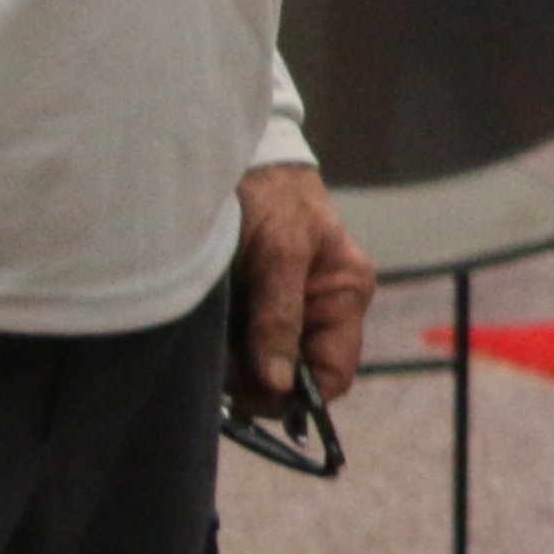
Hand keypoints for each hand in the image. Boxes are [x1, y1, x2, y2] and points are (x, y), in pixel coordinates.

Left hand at [229, 163, 371, 414]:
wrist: (242, 158)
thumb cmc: (270, 196)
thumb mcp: (278, 254)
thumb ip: (279, 318)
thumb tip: (280, 385)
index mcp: (346, 296)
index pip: (333, 375)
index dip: (291, 395)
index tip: (242, 392)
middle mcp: (323, 309)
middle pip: (293, 376)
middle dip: (252, 377)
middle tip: (214, 360)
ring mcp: (290, 310)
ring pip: (263, 366)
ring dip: (231, 362)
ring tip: (208, 333)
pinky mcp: (258, 306)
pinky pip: (243, 347)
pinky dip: (222, 347)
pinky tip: (208, 326)